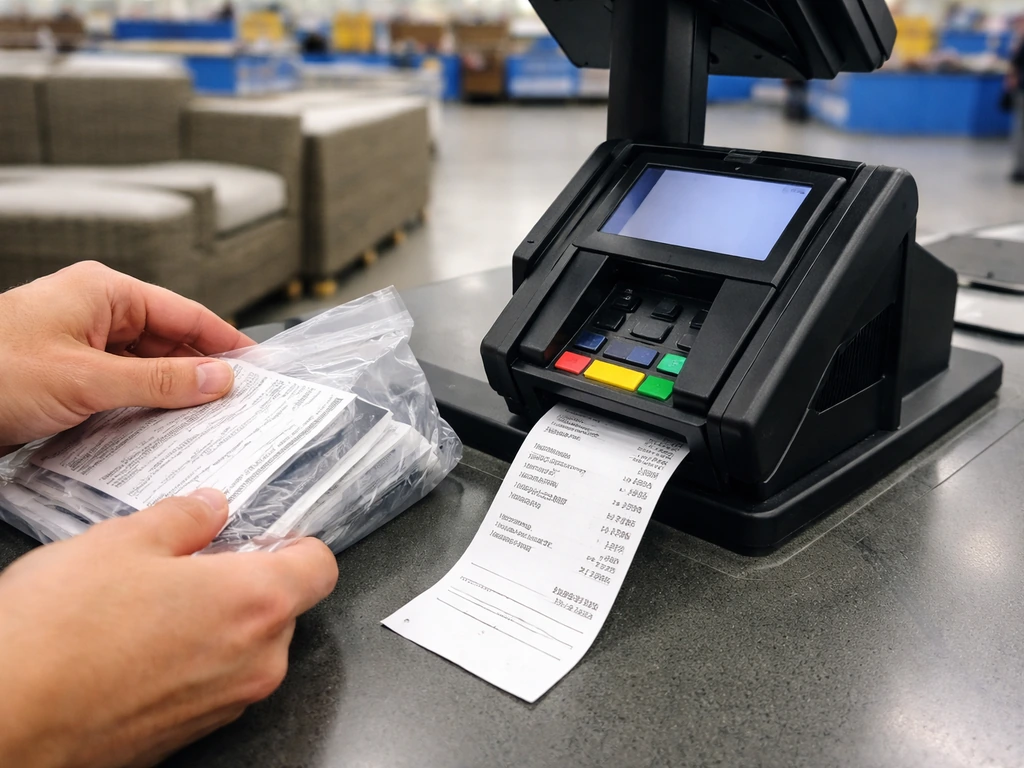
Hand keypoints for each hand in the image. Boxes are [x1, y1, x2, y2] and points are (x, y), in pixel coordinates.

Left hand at [0, 262, 253, 451]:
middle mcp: (95, 312)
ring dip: (173, 393)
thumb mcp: (87, 378)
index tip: (260, 366)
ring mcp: (79, 345)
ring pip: (146, 367)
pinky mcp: (66, 376)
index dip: (227, 340)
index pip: (185, 314)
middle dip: (203, 372)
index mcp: (103, 292)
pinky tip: (163, 429)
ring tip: (209, 422)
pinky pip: (121, 387)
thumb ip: (160, 380)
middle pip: (169, 341)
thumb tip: (219, 378)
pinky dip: (143, 406)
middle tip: (240, 404)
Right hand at [0, 489, 338, 767]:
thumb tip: (207, 507)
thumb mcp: (119, 542)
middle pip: (283, 607)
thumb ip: (182, 518)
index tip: (267, 534)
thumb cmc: (57, 639)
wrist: (5, 725)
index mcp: (255, 602)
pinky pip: (214, 683)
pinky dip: (192, 661)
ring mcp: (227, 703)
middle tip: (191, 564)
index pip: (320, 566)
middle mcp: (256, 660)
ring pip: (247, 647)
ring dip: (216, 623)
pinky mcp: (193, 733)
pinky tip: (138, 645)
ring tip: (150, 606)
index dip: (295, 544)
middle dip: (246, 581)